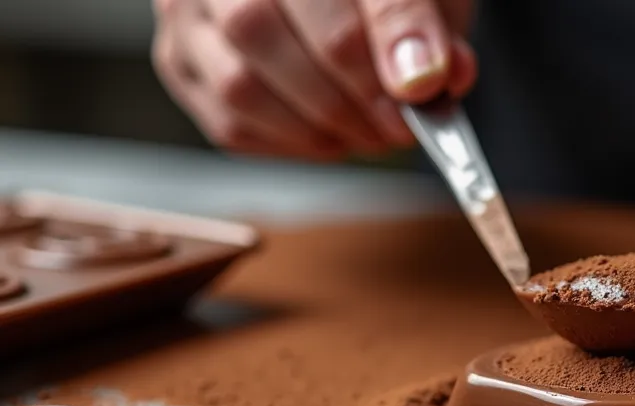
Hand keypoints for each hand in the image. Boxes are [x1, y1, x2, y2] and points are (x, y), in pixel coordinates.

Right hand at [152, 0, 477, 159]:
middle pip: (261, 25)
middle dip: (349, 93)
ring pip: (238, 83)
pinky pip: (227, 121)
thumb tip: (433, 79)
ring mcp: (186, 9)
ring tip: (372, 133)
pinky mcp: (179, 60)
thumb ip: (429, 24)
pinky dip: (291, 142)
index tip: (422, 85)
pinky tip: (333, 137)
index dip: (386, 34)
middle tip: (401, 125)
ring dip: (319, 126)